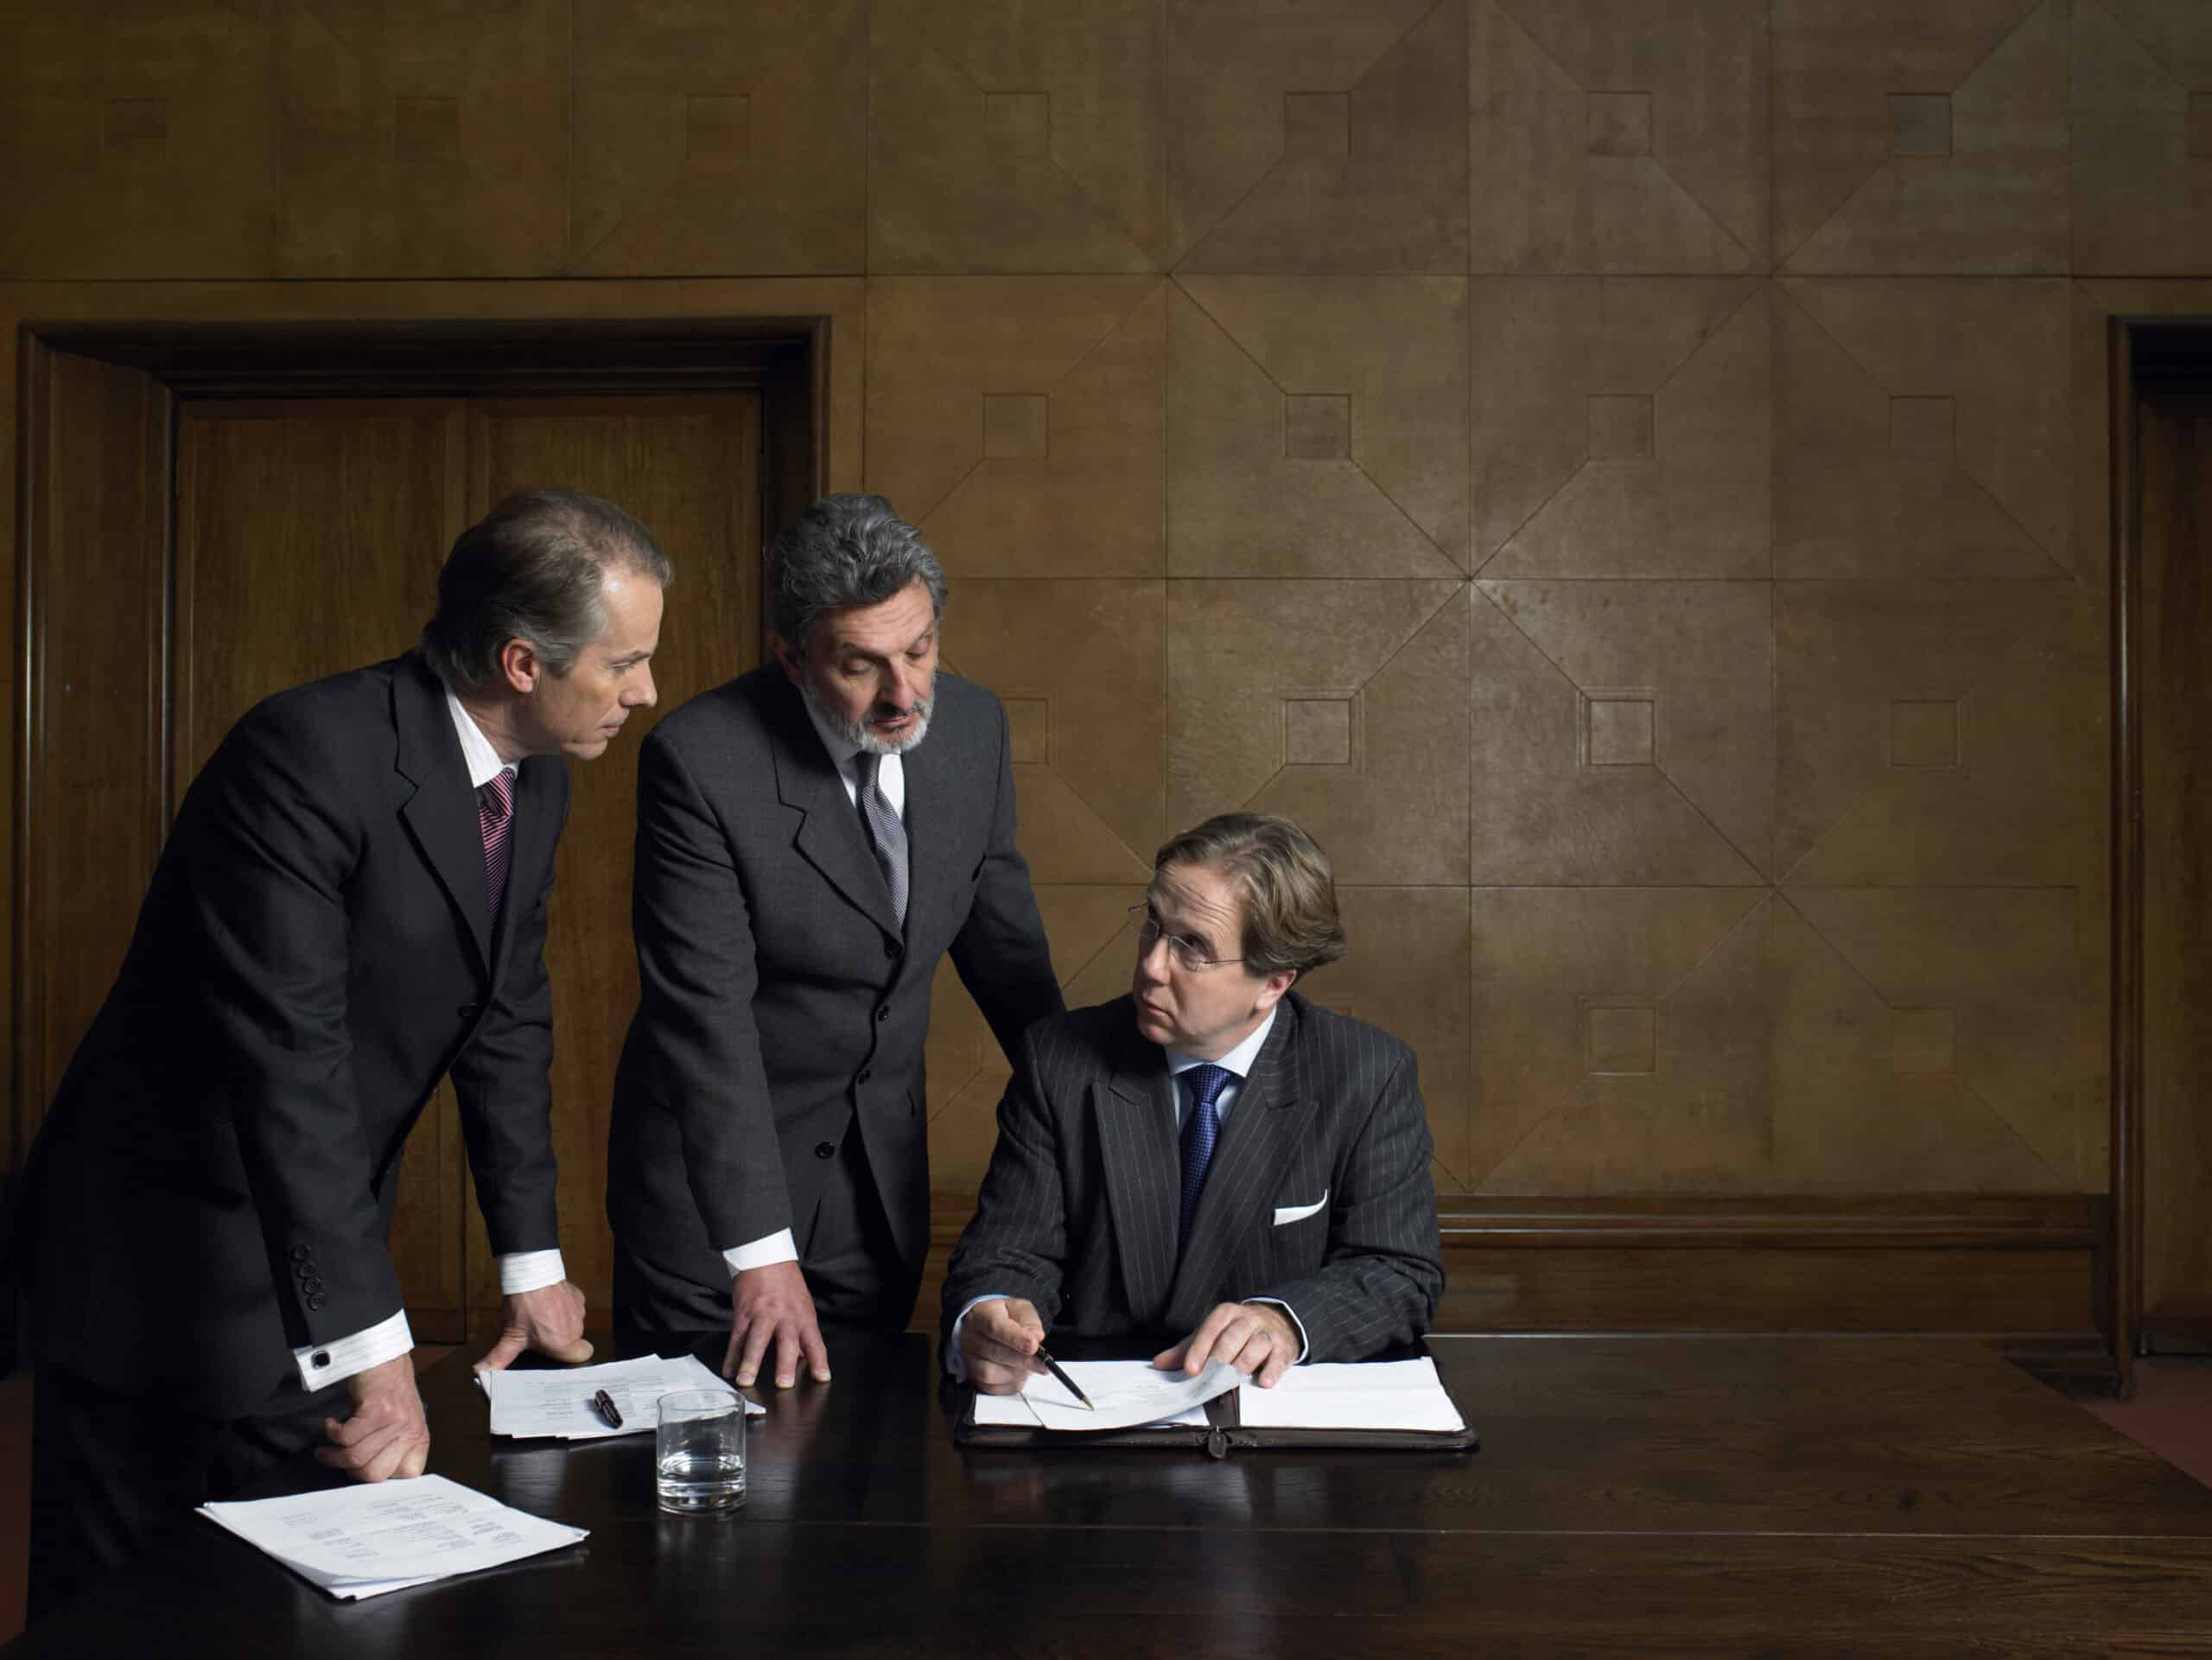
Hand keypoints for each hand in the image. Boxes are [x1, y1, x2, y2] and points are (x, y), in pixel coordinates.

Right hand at [316, 1353, 430, 1481]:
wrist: (383, 1356)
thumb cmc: (388, 1391)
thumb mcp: (400, 1423)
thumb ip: (391, 1447)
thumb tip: (364, 1474)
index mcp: (419, 1438)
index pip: (408, 1474)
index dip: (380, 1473)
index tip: (361, 1467)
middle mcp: (411, 1431)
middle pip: (374, 1473)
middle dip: (349, 1469)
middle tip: (337, 1458)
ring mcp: (396, 1421)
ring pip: (356, 1456)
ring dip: (333, 1454)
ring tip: (326, 1447)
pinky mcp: (377, 1410)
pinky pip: (346, 1437)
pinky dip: (332, 1433)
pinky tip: (332, 1424)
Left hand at [471, 1280, 593, 1374]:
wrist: (532, 1274)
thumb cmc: (524, 1306)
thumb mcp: (510, 1336)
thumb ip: (498, 1358)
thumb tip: (480, 1372)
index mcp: (563, 1344)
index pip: (582, 1357)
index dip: (571, 1356)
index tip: (558, 1352)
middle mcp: (575, 1329)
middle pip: (574, 1340)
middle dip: (560, 1338)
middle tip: (541, 1333)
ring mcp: (578, 1311)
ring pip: (574, 1323)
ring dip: (562, 1323)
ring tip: (543, 1316)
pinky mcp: (578, 1297)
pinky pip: (574, 1307)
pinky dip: (564, 1307)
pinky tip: (549, 1303)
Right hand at [723, 1259, 829, 1388]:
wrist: (765, 1256)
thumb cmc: (786, 1283)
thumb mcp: (802, 1305)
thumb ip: (802, 1333)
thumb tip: (805, 1358)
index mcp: (804, 1316)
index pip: (815, 1341)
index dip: (820, 1361)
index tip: (822, 1378)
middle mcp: (785, 1316)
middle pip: (787, 1342)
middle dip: (785, 1364)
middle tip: (784, 1384)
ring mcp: (762, 1314)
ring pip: (756, 1340)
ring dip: (750, 1362)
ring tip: (745, 1381)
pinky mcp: (743, 1312)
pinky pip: (736, 1336)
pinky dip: (731, 1355)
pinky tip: (728, 1369)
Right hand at [959, 1298, 1049, 1394]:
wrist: (983, 1325)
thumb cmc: (1003, 1317)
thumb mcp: (1019, 1309)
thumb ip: (1029, 1321)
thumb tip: (1036, 1338)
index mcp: (983, 1315)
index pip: (996, 1327)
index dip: (1015, 1338)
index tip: (1033, 1346)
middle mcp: (971, 1338)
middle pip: (995, 1353)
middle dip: (1024, 1361)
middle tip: (1044, 1364)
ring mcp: (970, 1360)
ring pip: (991, 1374)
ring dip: (1017, 1373)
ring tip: (1031, 1365)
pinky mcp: (974, 1378)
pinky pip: (994, 1388)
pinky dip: (1012, 1383)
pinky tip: (1020, 1372)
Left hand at [1153, 1301, 1299, 1388]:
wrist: (1276, 1320)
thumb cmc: (1238, 1332)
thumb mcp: (1211, 1335)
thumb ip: (1186, 1349)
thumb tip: (1159, 1364)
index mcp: (1226, 1314)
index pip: (1210, 1329)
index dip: (1199, 1349)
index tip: (1190, 1369)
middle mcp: (1247, 1320)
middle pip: (1233, 1336)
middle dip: (1221, 1356)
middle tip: (1210, 1376)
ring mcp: (1266, 1332)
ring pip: (1257, 1344)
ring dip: (1245, 1362)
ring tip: (1234, 1378)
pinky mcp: (1283, 1347)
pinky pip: (1278, 1358)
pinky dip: (1272, 1370)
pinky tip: (1264, 1381)